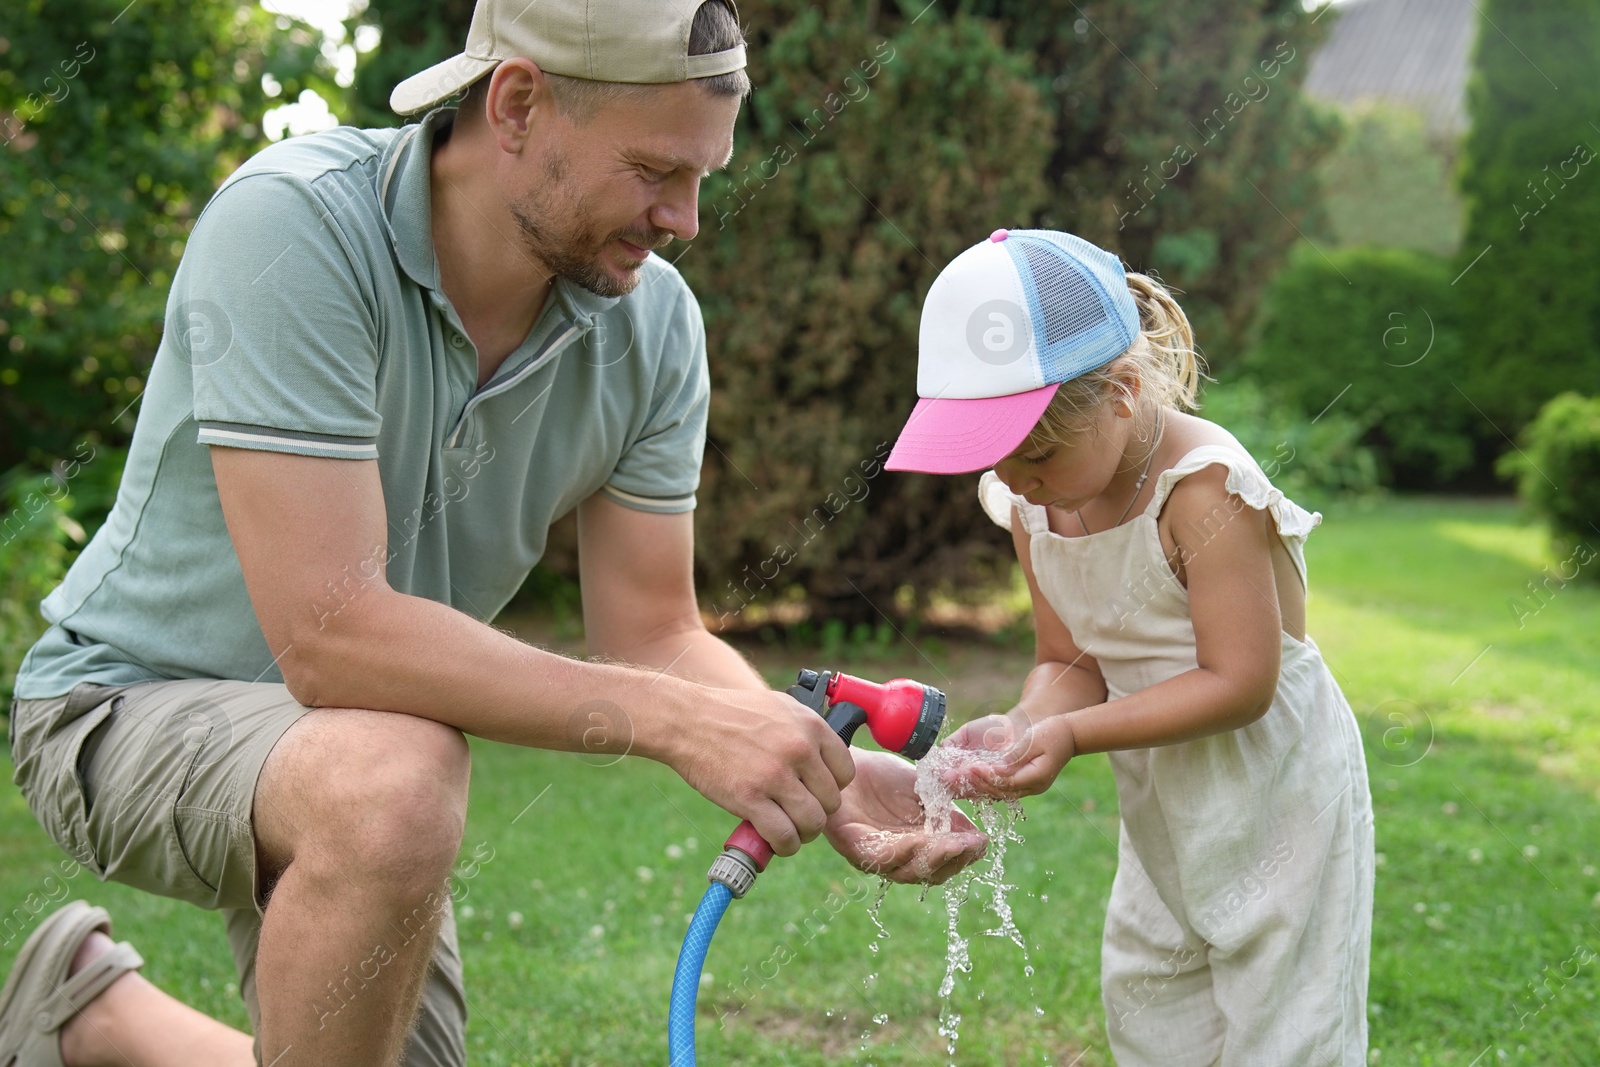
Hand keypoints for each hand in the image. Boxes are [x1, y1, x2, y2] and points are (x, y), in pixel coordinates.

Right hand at [663, 686, 855, 856]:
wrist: (688, 720)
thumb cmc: (732, 714)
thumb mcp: (780, 708)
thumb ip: (806, 732)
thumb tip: (825, 759)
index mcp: (811, 726)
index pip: (846, 772)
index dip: (832, 788)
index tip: (816, 793)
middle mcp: (799, 750)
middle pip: (831, 802)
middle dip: (817, 814)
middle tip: (800, 815)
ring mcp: (775, 775)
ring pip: (812, 823)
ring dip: (803, 835)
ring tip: (790, 832)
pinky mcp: (750, 798)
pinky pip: (783, 836)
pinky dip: (783, 846)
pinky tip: (775, 842)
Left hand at [823, 750, 986, 883]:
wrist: (849, 759)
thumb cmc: (884, 777)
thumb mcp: (925, 792)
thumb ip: (947, 813)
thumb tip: (977, 835)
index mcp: (917, 848)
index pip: (945, 863)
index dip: (964, 855)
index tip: (982, 841)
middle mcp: (897, 858)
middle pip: (929, 874)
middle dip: (953, 859)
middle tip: (971, 844)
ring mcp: (874, 856)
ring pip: (907, 871)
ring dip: (933, 858)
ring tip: (953, 843)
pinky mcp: (853, 847)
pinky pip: (881, 858)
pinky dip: (904, 850)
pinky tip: (920, 839)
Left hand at [945, 709, 1075, 798]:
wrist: (1068, 736)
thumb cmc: (1052, 734)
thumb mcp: (1034, 741)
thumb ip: (1016, 756)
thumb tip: (997, 768)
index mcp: (1037, 777)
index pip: (1006, 782)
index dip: (986, 776)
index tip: (969, 767)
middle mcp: (1032, 787)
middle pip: (998, 791)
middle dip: (975, 784)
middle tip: (954, 776)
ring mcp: (1028, 788)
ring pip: (997, 794)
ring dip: (975, 788)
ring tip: (954, 782)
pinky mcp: (1022, 785)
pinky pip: (1000, 789)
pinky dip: (983, 786)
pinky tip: (967, 782)